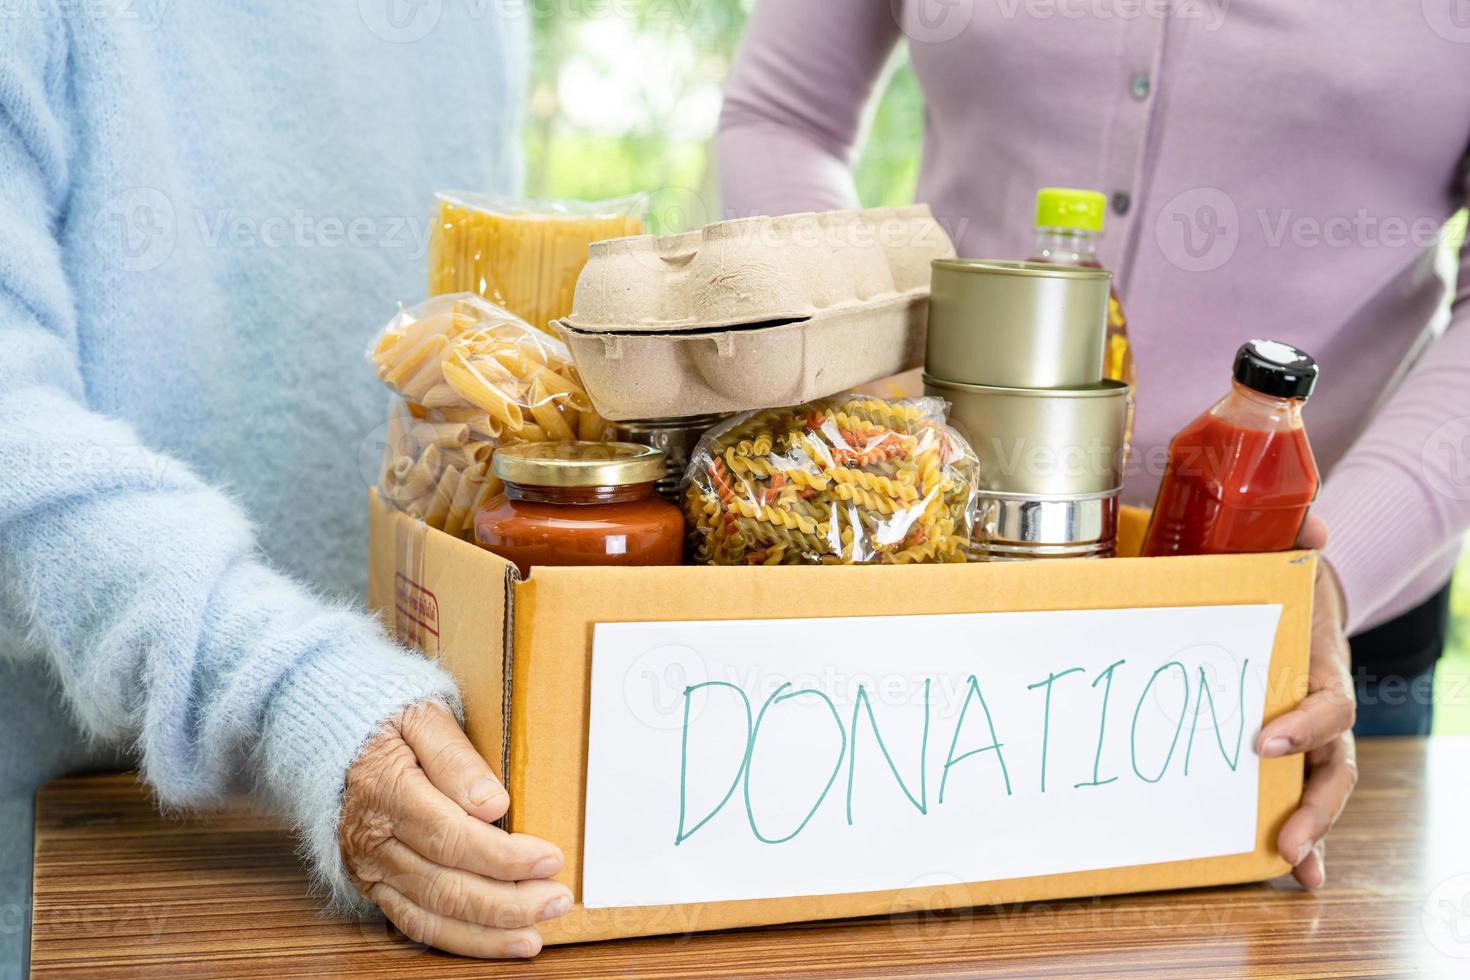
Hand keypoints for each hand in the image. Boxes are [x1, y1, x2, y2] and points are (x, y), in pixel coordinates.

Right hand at [340, 701, 571, 956]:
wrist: (332, 743)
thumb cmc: (386, 724)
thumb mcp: (421, 715)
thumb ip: (455, 757)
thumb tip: (492, 803)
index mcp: (386, 791)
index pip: (451, 837)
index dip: (503, 856)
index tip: (550, 858)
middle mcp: (374, 841)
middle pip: (444, 887)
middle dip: (506, 903)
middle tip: (557, 899)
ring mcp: (372, 871)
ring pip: (431, 917)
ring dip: (488, 933)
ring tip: (536, 934)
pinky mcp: (375, 888)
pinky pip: (416, 927)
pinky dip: (460, 941)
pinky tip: (499, 942)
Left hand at [1254, 515, 1356, 888]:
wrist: (1299, 603)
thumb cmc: (1286, 588)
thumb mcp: (1290, 563)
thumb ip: (1300, 539)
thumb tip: (1310, 524)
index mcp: (1324, 669)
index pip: (1331, 705)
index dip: (1307, 724)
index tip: (1267, 740)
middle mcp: (1327, 712)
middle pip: (1337, 768)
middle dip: (1317, 808)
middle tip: (1287, 838)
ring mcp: (1315, 738)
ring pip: (1324, 792)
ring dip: (1313, 832)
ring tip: (1291, 867)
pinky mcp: (1293, 754)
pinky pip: (1301, 798)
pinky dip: (1303, 837)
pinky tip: (1291, 872)